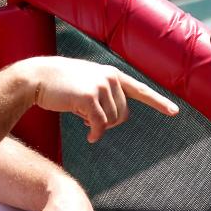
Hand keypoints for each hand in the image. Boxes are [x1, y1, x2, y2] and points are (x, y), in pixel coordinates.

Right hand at [21, 57, 178, 141]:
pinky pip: (100, 125)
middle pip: (123, 114)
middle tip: (88, 119)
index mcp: (111, 74)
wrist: (36, 78)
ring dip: (98, 126)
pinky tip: (89, 137)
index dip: (158, 101)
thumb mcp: (85, 85)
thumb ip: (103, 95)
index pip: (140, 89)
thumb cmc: (59, 84)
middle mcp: (109, 78)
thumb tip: (112, 119)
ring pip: (112, 121)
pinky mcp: (88, 97)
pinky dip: (96, 134)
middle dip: (109, 122)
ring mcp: (100, 86)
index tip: (174, 111)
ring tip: (82, 117)